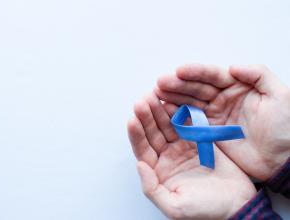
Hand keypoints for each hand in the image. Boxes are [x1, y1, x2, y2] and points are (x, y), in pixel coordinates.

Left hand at [127, 93, 255, 219]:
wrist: (237, 204)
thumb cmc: (205, 210)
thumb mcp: (175, 206)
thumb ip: (152, 188)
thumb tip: (139, 165)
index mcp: (158, 171)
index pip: (143, 149)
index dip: (137, 134)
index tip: (132, 119)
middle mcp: (168, 156)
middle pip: (153, 133)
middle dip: (147, 116)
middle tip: (143, 100)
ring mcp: (183, 146)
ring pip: (167, 124)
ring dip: (160, 110)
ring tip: (155, 96)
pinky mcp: (199, 139)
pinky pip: (187, 122)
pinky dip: (180, 112)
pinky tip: (174, 101)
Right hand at [156, 64, 289, 180]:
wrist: (284, 161)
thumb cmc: (286, 129)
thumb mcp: (281, 96)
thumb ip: (258, 75)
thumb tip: (233, 66)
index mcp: (238, 87)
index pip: (213, 76)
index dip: (196, 72)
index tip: (179, 71)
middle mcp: (223, 99)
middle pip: (197, 88)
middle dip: (178, 84)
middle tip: (161, 83)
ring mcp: (215, 116)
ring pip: (190, 103)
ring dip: (174, 98)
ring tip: (158, 95)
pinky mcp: (209, 133)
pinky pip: (191, 122)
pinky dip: (178, 116)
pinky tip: (166, 111)